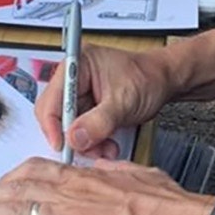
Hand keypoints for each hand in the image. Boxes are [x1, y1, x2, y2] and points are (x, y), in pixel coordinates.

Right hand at [34, 44, 172, 157]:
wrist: (164, 81)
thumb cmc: (148, 78)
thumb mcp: (124, 102)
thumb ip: (99, 122)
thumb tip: (74, 138)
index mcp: (79, 64)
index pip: (51, 98)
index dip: (52, 125)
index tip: (62, 145)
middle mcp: (75, 77)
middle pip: (56, 115)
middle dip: (73, 136)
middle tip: (89, 150)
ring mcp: (81, 93)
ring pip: (69, 126)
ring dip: (86, 142)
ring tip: (106, 148)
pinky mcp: (88, 107)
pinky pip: (81, 130)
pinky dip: (92, 141)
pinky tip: (107, 144)